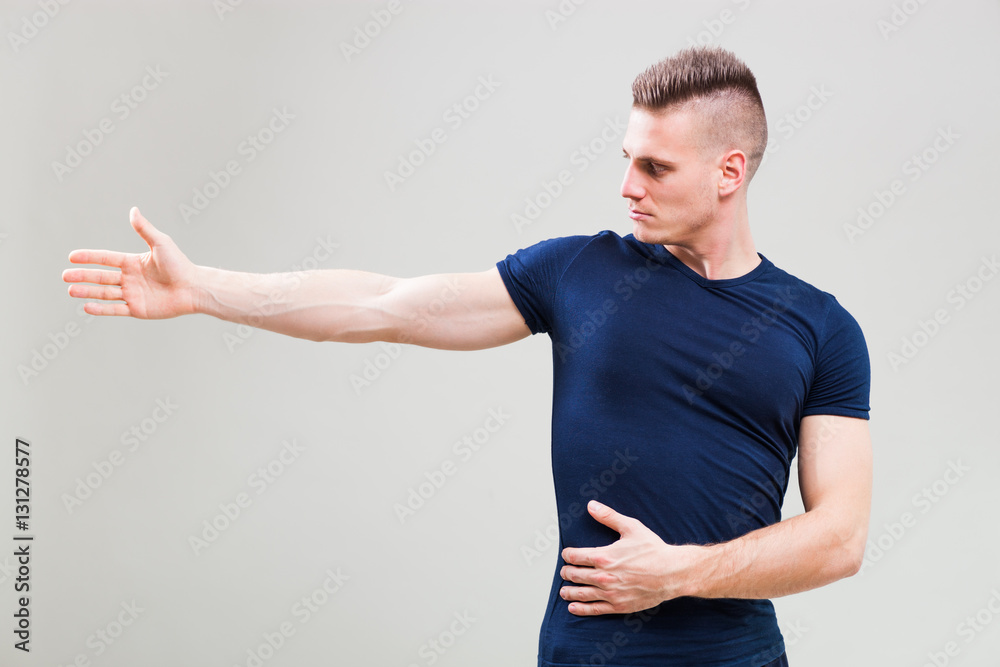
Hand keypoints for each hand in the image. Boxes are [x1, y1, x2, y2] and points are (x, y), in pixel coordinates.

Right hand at [63, 207, 198, 318]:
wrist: (194, 288)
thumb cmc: (180, 264)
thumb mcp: (160, 243)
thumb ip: (144, 229)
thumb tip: (133, 209)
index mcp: (133, 262)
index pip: (106, 259)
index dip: (89, 258)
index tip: (72, 257)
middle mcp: (130, 278)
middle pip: (101, 277)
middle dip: (83, 276)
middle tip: (65, 275)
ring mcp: (133, 294)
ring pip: (104, 293)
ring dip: (87, 292)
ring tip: (70, 290)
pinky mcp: (138, 309)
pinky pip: (115, 309)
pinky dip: (101, 309)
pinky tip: (86, 306)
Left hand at [559, 500, 696, 615]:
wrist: (672, 573)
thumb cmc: (654, 550)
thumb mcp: (631, 527)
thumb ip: (609, 516)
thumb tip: (591, 505)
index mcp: (604, 556)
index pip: (575, 556)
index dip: (567, 555)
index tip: (566, 554)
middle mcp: (603, 576)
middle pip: (575, 575)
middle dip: (567, 572)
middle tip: (565, 571)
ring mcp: (610, 593)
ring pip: (581, 594)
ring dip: (569, 592)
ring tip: (564, 591)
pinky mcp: (618, 606)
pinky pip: (595, 609)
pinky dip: (581, 609)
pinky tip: (573, 607)